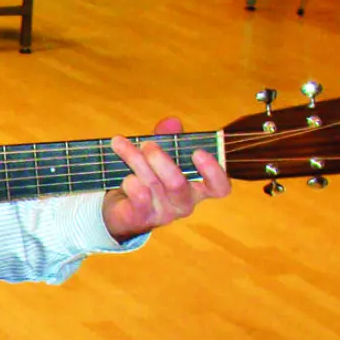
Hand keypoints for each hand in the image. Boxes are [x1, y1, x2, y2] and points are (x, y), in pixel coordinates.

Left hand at [102, 117, 231, 241]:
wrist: (121, 209)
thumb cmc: (147, 178)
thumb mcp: (158, 155)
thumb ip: (168, 138)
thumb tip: (172, 121)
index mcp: (196, 188)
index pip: (219, 187)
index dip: (214, 172)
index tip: (198, 152)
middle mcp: (183, 203)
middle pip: (177, 183)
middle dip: (159, 158)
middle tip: (146, 144)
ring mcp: (162, 214)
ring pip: (152, 185)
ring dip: (136, 161)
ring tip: (120, 144)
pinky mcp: (141, 218)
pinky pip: (138, 198)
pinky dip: (130, 182)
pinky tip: (124, 175)